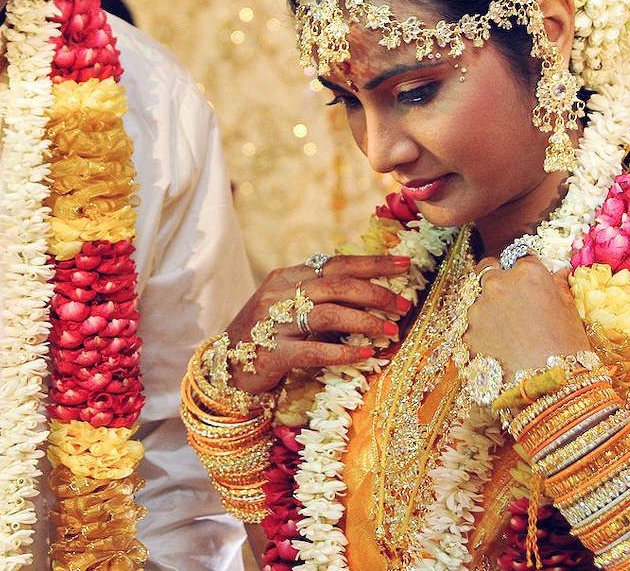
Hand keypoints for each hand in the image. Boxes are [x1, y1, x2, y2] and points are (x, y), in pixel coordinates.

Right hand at [224, 254, 413, 395]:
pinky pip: (313, 350)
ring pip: (328, 314)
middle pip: (336, 285)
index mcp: (287, 277)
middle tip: (403, 304)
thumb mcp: (291, 308)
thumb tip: (372, 293)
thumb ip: (321, 297)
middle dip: (376, 293)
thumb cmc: (268, 337)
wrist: (225, 367)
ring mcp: (273, 322)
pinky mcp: (271, 352)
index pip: (336, 263)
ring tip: (391, 330)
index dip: (372, 263)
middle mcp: (279, 294)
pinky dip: (343, 352)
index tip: (404, 264)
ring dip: (365, 321)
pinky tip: (366, 355)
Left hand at [463, 255, 590, 379]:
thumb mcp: (569, 311)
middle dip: (496, 279)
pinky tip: (498, 347)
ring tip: (506, 331)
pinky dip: (480, 331)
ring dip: (486, 306)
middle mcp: (497, 284)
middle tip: (509, 300)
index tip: (526, 281)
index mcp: (527, 272)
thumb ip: (557, 286)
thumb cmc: (568, 349)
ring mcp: (477, 309)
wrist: (549, 389)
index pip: (518, 256)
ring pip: (474, 297)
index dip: (522, 269)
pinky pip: (470, 325)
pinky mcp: (466, 334)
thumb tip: (558, 273)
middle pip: (486, 269)